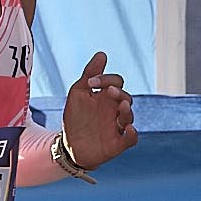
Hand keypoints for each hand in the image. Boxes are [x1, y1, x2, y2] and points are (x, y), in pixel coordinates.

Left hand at [61, 50, 137, 167]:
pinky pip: (131, 139)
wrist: (69, 147)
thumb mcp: (78, 93)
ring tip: (121, 107)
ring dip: (126, 111)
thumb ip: (90, 74)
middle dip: (119, 94)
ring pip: (129, 117)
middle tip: (109, 92)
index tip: (91, 82)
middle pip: (126, 98)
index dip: (107, 79)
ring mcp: (118, 127)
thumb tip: (102, 54)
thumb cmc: (75, 118)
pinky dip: (132, 134)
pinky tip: (127, 129)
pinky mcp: (118, 143)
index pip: (116, 82)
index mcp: (107, 97)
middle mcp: (115, 110)